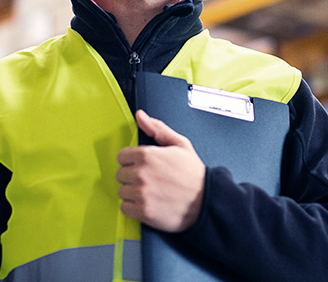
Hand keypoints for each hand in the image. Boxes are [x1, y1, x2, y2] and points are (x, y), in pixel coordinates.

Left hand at [116, 110, 205, 231]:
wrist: (206, 201)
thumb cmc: (193, 174)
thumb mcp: (180, 144)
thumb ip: (157, 128)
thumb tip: (140, 116)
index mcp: (147, 155)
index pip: (122, 156)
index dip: (132, 161)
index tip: (142, 166)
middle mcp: (141, 173)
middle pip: (120, 174)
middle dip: (132, 176)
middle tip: (149, 180)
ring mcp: (141, 193)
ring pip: (122, 191)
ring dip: (132, 193)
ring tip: (149, 192)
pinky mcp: (143, 211)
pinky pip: (124, 208)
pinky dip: (133, 208)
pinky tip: (147, 203)